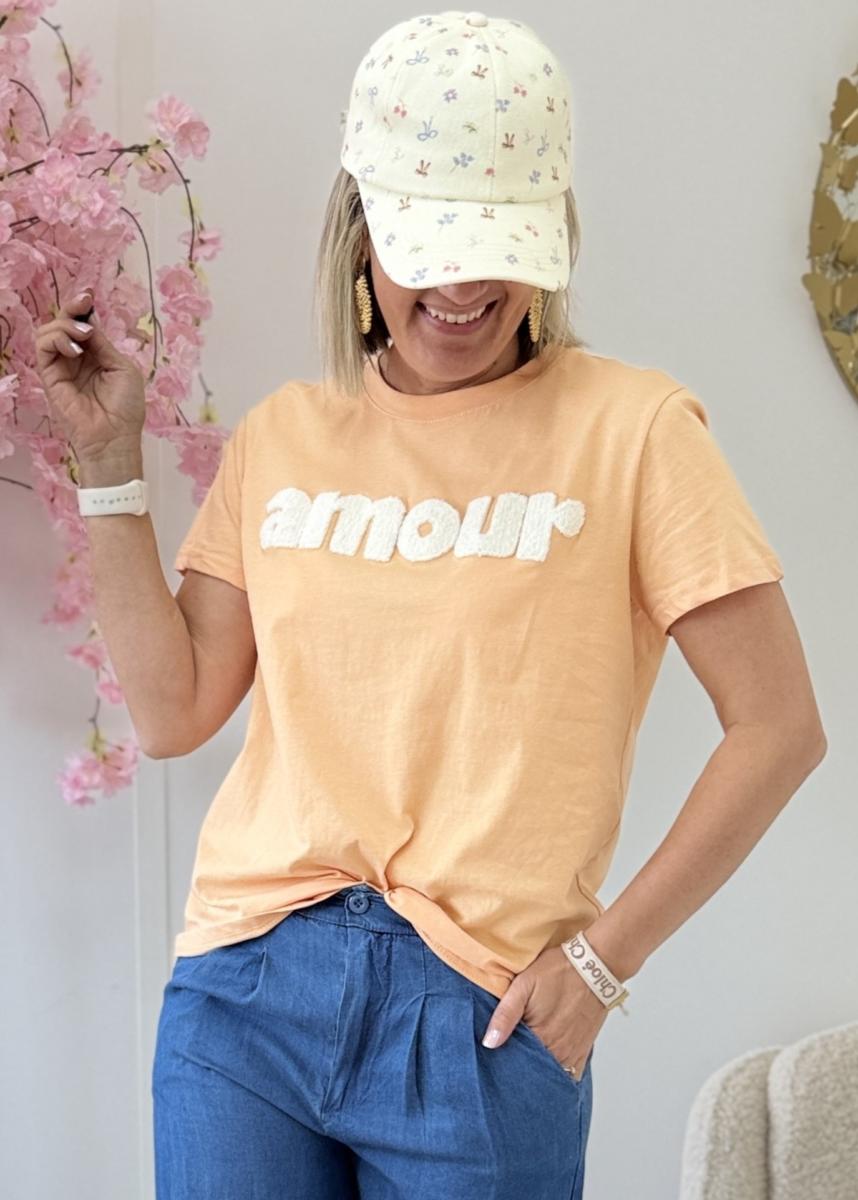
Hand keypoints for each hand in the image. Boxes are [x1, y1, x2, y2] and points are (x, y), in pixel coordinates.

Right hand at [34, 288, 146, 464]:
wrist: (115, 437)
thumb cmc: (126, 407)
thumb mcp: (122, 367)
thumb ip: (102, 344)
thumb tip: (88, 323)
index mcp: (95, 355)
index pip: (82, 324)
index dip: (82, 308)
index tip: (89, 296)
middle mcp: (76, 358)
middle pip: (63, 322)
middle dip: (72, 308)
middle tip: (85, 303)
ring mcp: (61, 367)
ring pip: (49, 331)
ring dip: (66, 324)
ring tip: (84, 336)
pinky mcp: (49, 377)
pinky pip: (42, 347)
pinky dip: (57, 339)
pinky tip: (75, 349)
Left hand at [481, 944, 608, 1076]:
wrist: (595, 965)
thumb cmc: (558, 971)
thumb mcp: (524, 985)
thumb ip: (505, 1015)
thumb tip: (489, 1043)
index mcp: (540, 1036)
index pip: (516, 1063)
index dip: (504, 1062)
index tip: (496, 1059)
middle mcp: (558, 1050)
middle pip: (533, 1071)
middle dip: (520, 1069)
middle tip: (511, 1059)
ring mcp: (572, 1052)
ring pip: (551, 1074)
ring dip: (539, 1071)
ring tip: (528, 1060)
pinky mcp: (584, 1049)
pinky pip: (571, 1073)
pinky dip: (559, 1072)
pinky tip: (550, 1064)